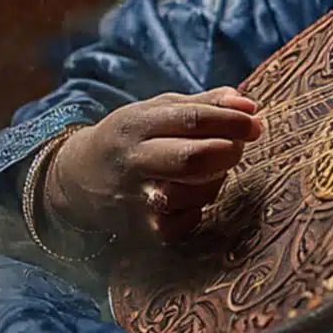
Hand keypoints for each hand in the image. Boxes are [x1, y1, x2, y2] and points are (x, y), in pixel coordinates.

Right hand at [46, 87, 261, 244]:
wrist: (77, 178)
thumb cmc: (135, 136)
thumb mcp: (161, 109)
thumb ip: (207, 103)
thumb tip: (249, 103)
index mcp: (138, 124)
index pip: (192, 119)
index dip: (231, 120)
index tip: (255, 123)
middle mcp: (133, 161)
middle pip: (192, 159)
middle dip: (228, 151)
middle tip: (239, 146)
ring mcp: (134, 199)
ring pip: (189, 194)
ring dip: (214, 180)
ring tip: (213, 169)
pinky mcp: (140, 230)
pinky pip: (183, 223)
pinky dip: (198, 209)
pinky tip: (193, 196)